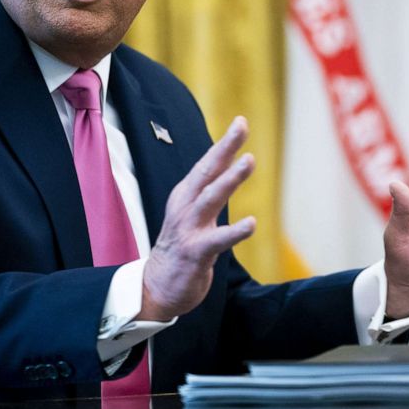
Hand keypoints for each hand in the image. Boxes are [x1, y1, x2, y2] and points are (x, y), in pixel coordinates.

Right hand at [140, 117, 255, 320]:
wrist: (156, 287)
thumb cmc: (182, 246)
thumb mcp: (193, 212)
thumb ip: (210, 189)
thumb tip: (232, 161)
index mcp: (185, 196)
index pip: (207, 164)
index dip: (224, 143)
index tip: (241, 121)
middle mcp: (185, 207)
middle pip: (205, 172)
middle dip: (224, 148)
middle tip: (241, 128)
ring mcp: (188, 229)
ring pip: (210, 198)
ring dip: (229, 179)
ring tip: (249, 161)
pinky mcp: (195, 253)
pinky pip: (218, 240)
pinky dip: (234, 231)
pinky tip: (251, 223)